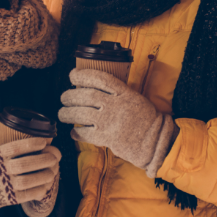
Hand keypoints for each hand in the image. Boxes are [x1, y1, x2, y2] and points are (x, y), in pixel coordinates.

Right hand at [0, 133, 60, 216]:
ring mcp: (3, 186)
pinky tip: (46, 185)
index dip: (32, 143)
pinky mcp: (6, 200)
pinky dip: (39, 190)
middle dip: (45, 159)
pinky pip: (26, 196)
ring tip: (54, 169)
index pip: (16, 147)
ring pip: (29, 180)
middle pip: (27, 164)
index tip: (44, 141)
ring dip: (45, 174)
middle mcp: (0, 170)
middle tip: (56, 155)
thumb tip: (3, 127)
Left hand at [58, 68, 176, 177]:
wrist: (154, 141)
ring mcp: (110, 122)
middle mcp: (115, 105)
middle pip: (86, 95)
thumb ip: (116, 92)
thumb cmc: (144, 118)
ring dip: (68, 113)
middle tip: (63, 97)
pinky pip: (86, 134)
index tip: (72, 75)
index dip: (83, 75)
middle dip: (70, 95)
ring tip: (62, 113)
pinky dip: (77, 132)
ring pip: (82, 114)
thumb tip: (91, 87)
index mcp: (123, 92)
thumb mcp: (133, 97)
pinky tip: (73, 131)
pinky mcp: (107, 138)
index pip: (99, 78)